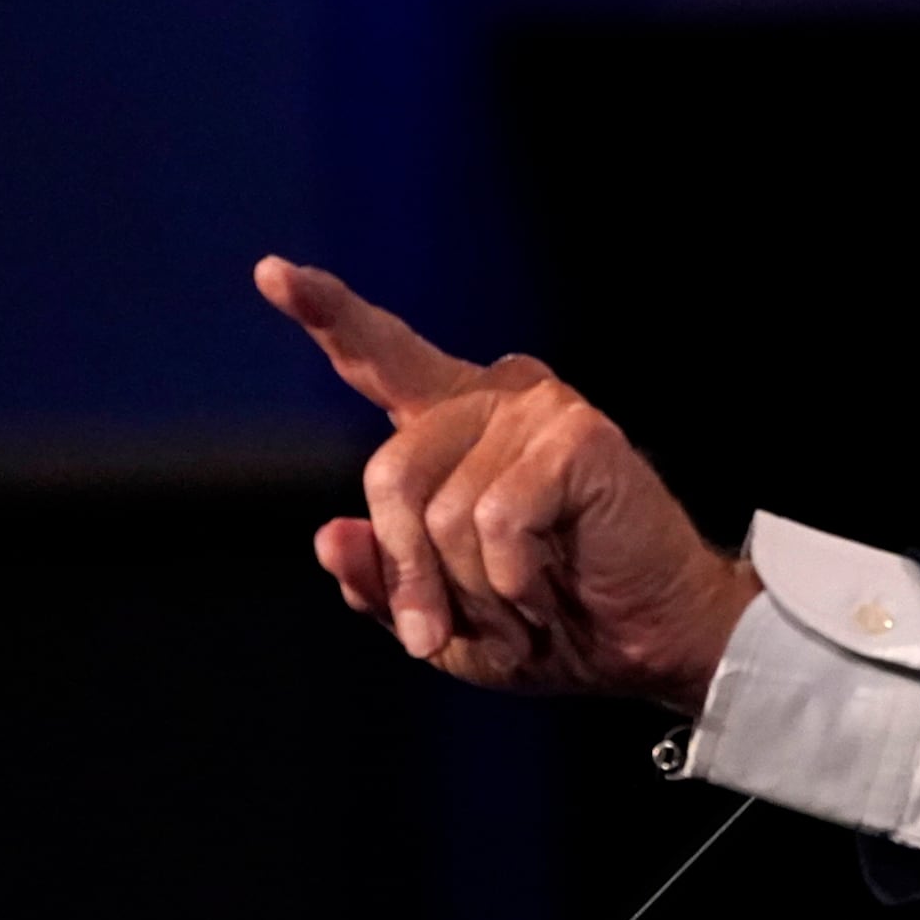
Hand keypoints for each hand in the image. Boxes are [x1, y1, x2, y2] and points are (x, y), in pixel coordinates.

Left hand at [255, 257, 759, 707]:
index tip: (271, 271)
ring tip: (521, 609)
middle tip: (432, 637)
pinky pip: (500, 519)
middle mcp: (492, 398)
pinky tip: (551, 588)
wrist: (648, 647)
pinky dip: (515, 581)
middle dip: (408, 572)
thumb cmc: (548, 625)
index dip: (325, 313)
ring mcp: (538, 410)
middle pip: (391, 473)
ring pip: (445, 511)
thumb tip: (331, 537)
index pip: (378, 360)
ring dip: (472, 591)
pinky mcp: (578, 436)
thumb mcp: (441, 621)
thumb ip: (382, 580)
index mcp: (452, 426)